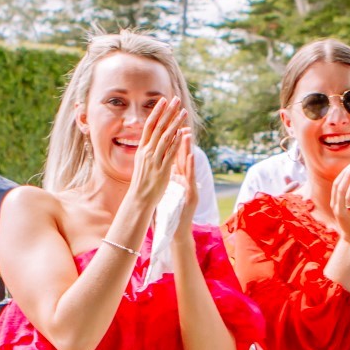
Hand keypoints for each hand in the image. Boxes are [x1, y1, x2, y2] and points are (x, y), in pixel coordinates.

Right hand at [124, 96, 189, 214]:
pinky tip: (183, 132)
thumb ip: (148, 150)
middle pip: (158, 127)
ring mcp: (154, 160)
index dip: (156, 112)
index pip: (149, 126)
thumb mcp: (142, 162)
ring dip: (175, 123)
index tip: (163, 100)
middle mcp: (147, 152)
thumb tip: (152, 138)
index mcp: (141, 149)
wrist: (140, 198)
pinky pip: (170, 153)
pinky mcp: (162, 169)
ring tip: (183, 112)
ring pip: (166, 137)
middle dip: (168, 112)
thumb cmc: (142, 181)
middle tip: (175, 99)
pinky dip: (177, 142)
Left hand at [172, 132, 196, 246]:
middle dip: (180, 139)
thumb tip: (158, 165)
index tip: (167, 127)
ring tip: (185, 134)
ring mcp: (189, 185)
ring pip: (188, 164)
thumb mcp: (168, 189)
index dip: (171, 141)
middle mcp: (184, 178)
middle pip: (181, 156)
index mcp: (177, 177)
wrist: (178, 227)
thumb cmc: (172, 209)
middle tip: (179, 122)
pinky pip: (190, 177)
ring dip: (187, 149)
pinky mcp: (192, 193)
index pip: (173, 156)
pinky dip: (189, 166)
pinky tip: (189, 156)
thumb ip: (165, 176)